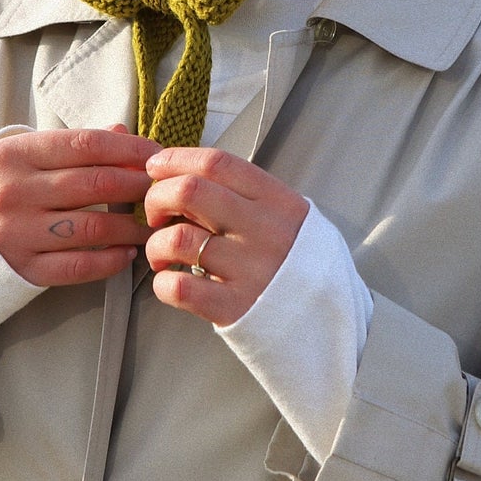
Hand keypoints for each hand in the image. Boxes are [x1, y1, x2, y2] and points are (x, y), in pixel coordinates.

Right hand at [0, 126, 155, 285]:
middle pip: (95, 185)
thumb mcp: (26, 155)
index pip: (86, 145)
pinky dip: (109, 261)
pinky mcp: (23, 268)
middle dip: (138, 187)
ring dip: (132, 227)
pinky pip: (77, 266)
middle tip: (163, 190)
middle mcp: (13, 192)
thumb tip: (125, 132)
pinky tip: (126, 253)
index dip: (130, 149)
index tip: (158, 155)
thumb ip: (74, 145)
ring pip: (93, 228)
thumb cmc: (2, 185)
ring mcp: (17, 233)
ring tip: (152, 225)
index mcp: (15, 155)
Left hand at [142, 145, 308, 326]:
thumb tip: (182, 177)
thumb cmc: (294, 263)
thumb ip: (243, 196)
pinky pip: (179, 286)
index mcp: (277, 201)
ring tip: (163, 256)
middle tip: (155, 215)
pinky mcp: (234, 307)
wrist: (324, 320)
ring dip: (156, 244)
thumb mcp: (285, 217)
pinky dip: (162, 282)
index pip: (217, 163)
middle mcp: (264, 230)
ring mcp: (250, 269)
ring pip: (178, 238)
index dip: (176, 159)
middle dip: (157, 198)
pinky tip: (171, 281)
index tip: (157, 168)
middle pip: (190, 191)